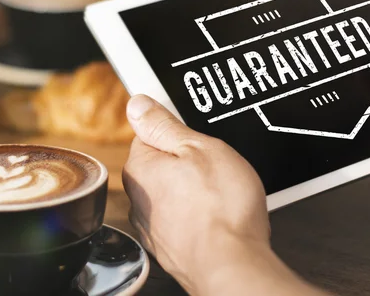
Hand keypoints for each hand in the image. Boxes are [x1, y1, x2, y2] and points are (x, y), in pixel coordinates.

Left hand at [123, 96, 328, 295]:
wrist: (232, 264)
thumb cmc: (221, 208)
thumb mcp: (198, 147)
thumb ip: (164, 125)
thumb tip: (137, 104)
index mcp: (141, 167)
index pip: (148, 134)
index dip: (177, 131)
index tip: (196, 135)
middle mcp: (139, 199)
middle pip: (161, 165)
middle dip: (186, 162)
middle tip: (215, 165)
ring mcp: (153, 227)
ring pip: (173, 194)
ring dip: (193, 191)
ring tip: (221, 194)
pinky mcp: (170, 248)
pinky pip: (182, 219)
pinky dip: (198, 216)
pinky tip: (218, 216)